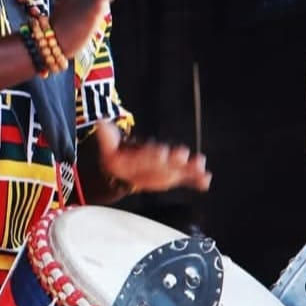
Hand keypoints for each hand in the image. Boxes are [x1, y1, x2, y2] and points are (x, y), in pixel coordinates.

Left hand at [93, 121, 211, 197]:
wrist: (124, 168)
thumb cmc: (120, 154)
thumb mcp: (110, 146)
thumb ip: (107, 136)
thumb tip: (100, 122)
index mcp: (145, 149)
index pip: (150, 150)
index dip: (155, 152)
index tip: (161, 152)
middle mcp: (160, 157)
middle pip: (169, 157)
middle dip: (176, 156)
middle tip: (183, 155)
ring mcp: (168, 167)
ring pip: (182, 167)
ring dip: (191, 168)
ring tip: (201, 169)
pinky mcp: (173, 176)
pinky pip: (186, 179)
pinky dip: (196, 181)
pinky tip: (206, 183)